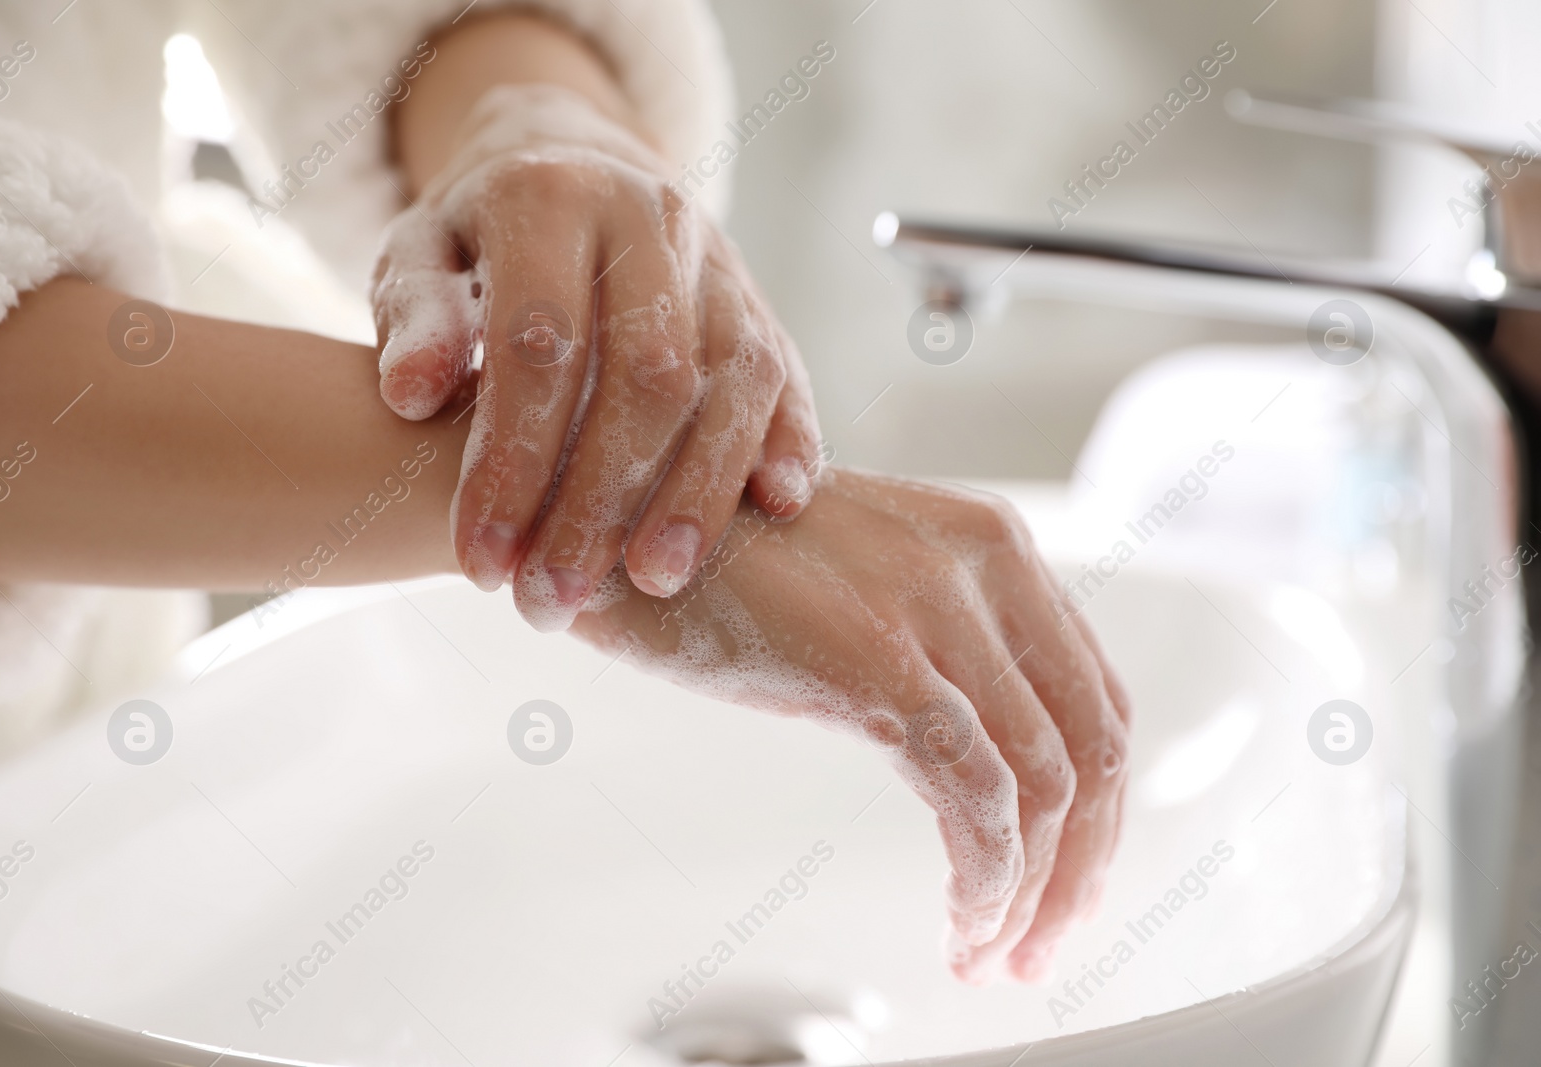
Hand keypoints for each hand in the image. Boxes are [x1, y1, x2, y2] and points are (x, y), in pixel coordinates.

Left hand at [371, 85, 821, 631]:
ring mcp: (717, 258)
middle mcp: (649, 216)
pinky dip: (789, 440)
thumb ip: (414, 317)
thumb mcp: (418, 254)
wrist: (574, 165)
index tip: (481, 561)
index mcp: (550, 196)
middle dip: (601, 500)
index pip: (539, 343)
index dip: (511, 460)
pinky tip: (777, 509)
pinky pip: (786, 372)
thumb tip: (412, 394)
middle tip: (553, 599)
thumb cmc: (479, 240)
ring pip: (731, 379)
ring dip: (698, 490)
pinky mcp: (760, 300)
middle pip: (645, 373)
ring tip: (655, 583)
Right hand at [569, 468, 1130, 980]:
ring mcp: (936, 609)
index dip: (1095, 806)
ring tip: (993, 951)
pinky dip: (986, 879)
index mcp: (989, 541)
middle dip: (1081, 864)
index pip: (1093, 693)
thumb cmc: (712, 564)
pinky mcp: (882, 664)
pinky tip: (963, 923)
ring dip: (1032, 892)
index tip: (1068, 878)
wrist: (608, 528)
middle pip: (1092, 743)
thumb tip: (987, 763)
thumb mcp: (856, 586)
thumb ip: (935, 644)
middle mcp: (985, 561)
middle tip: (1042, 941)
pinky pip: (976, 799)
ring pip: (1045, 785)